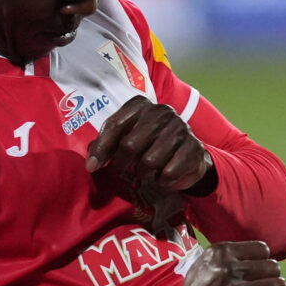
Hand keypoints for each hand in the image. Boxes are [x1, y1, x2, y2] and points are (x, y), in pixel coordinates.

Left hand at [85, 97, 213, 194]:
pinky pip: (169, 172)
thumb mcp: (126, 140)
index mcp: (141, 105)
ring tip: (146, 172)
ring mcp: (180, 128)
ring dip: (144, 173)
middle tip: (125, 171)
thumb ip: (106, 146)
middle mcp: (161, 111)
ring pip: (149, 161)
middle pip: (130, 145)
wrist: (188, 156)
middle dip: (123, 164)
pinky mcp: (194, 147)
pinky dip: (162, 180)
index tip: (92, 167)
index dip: (101, 149)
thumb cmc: (150, 146)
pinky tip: (163, 176)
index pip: (115, 126)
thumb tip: (91, 163)